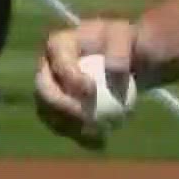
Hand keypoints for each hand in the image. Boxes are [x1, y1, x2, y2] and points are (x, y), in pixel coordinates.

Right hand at [34, 17, 137, 149]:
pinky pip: (62, 124)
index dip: (69, 78)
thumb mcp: (127, 35)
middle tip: (86, 118)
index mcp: (59, 44)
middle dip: (62, 107)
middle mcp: (47, 67)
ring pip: (49, 112)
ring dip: (69, 125)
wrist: (134, 59)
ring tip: (95, 133)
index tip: (90, 91)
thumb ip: (119, 49)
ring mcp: (51, 89)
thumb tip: (111, 70)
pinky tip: (97, 142)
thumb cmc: (128, 42)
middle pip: (45, 90)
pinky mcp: (60, 107)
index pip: (58, 63)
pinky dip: (78, 133)